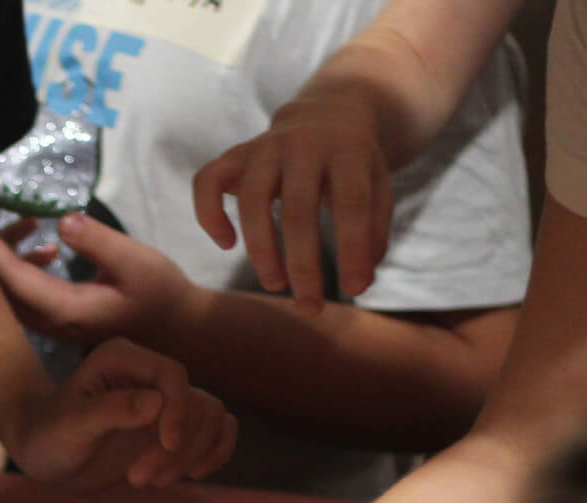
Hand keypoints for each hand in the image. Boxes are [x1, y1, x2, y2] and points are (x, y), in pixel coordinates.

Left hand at [0, 209, 188, 347]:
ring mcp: (54, 325)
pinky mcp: (61, 321)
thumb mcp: (137, 261)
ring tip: (21, 222)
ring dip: (8, 256)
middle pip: (1, 287)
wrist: (177, 331)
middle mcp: (51, 322)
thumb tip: (62, 220)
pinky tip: (50, 250)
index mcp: (64, 309)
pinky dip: (25, 269)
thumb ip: (99, 241)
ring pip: (12, 292)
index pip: (12, 277)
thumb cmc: (161, 294)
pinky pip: (27, 296)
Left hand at [6, 337, 236, 490]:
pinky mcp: (173, 426)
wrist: (43, 455)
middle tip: (137, 479)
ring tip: (150, 482)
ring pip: (210, 418)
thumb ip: (111, 410)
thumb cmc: (47, 435)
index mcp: (124, 359)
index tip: (166, 445)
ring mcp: (165, 400)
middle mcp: (150, 374)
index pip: (173, 375)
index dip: (178, 410)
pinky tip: (192, 475)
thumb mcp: (71, 425)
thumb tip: (157, 403)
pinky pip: (217, 430)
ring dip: (192, 456)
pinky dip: (215, 452)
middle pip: (197, 401)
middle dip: (179, 447)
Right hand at [192, 93, 393, 315]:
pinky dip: (209, 215)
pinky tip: (227, 244)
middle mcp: (302, 142)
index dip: (351, 249)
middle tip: (309, 306)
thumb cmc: (355, 164)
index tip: (354, 290)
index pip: (350, 202)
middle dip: (303, 264)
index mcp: (347, 148)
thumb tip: (359, 283)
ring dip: (261, 249)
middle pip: (297, 209)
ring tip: (276, 283)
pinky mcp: (235, 154)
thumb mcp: (378, 188)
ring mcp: (264, 146)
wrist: (328, 112)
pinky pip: (207, 182)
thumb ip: (374, 232)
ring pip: (251, 200)